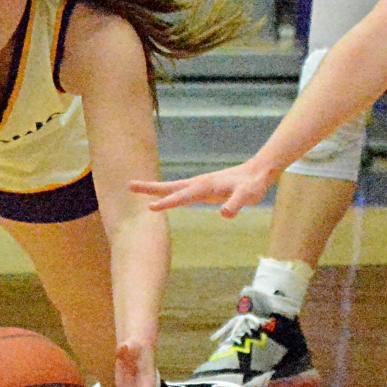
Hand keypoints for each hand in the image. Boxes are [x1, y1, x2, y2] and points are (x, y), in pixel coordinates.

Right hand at [129, 160, 274, 216]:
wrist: (258, 172)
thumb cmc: (253, 184)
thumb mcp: (247, 195)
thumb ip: (236, 204)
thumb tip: (224, 214)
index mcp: (206, 186)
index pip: (183, 196)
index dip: (167, 203)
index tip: (150, 208)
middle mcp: (199, 184)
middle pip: (170, 187)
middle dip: (150, 188)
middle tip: (129, 186)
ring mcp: (200, 186)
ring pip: (174, 188)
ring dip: (155, 190)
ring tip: (136, 189)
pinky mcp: (203, 190)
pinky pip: (181, 192)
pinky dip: (168, 194)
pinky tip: (162, 199)